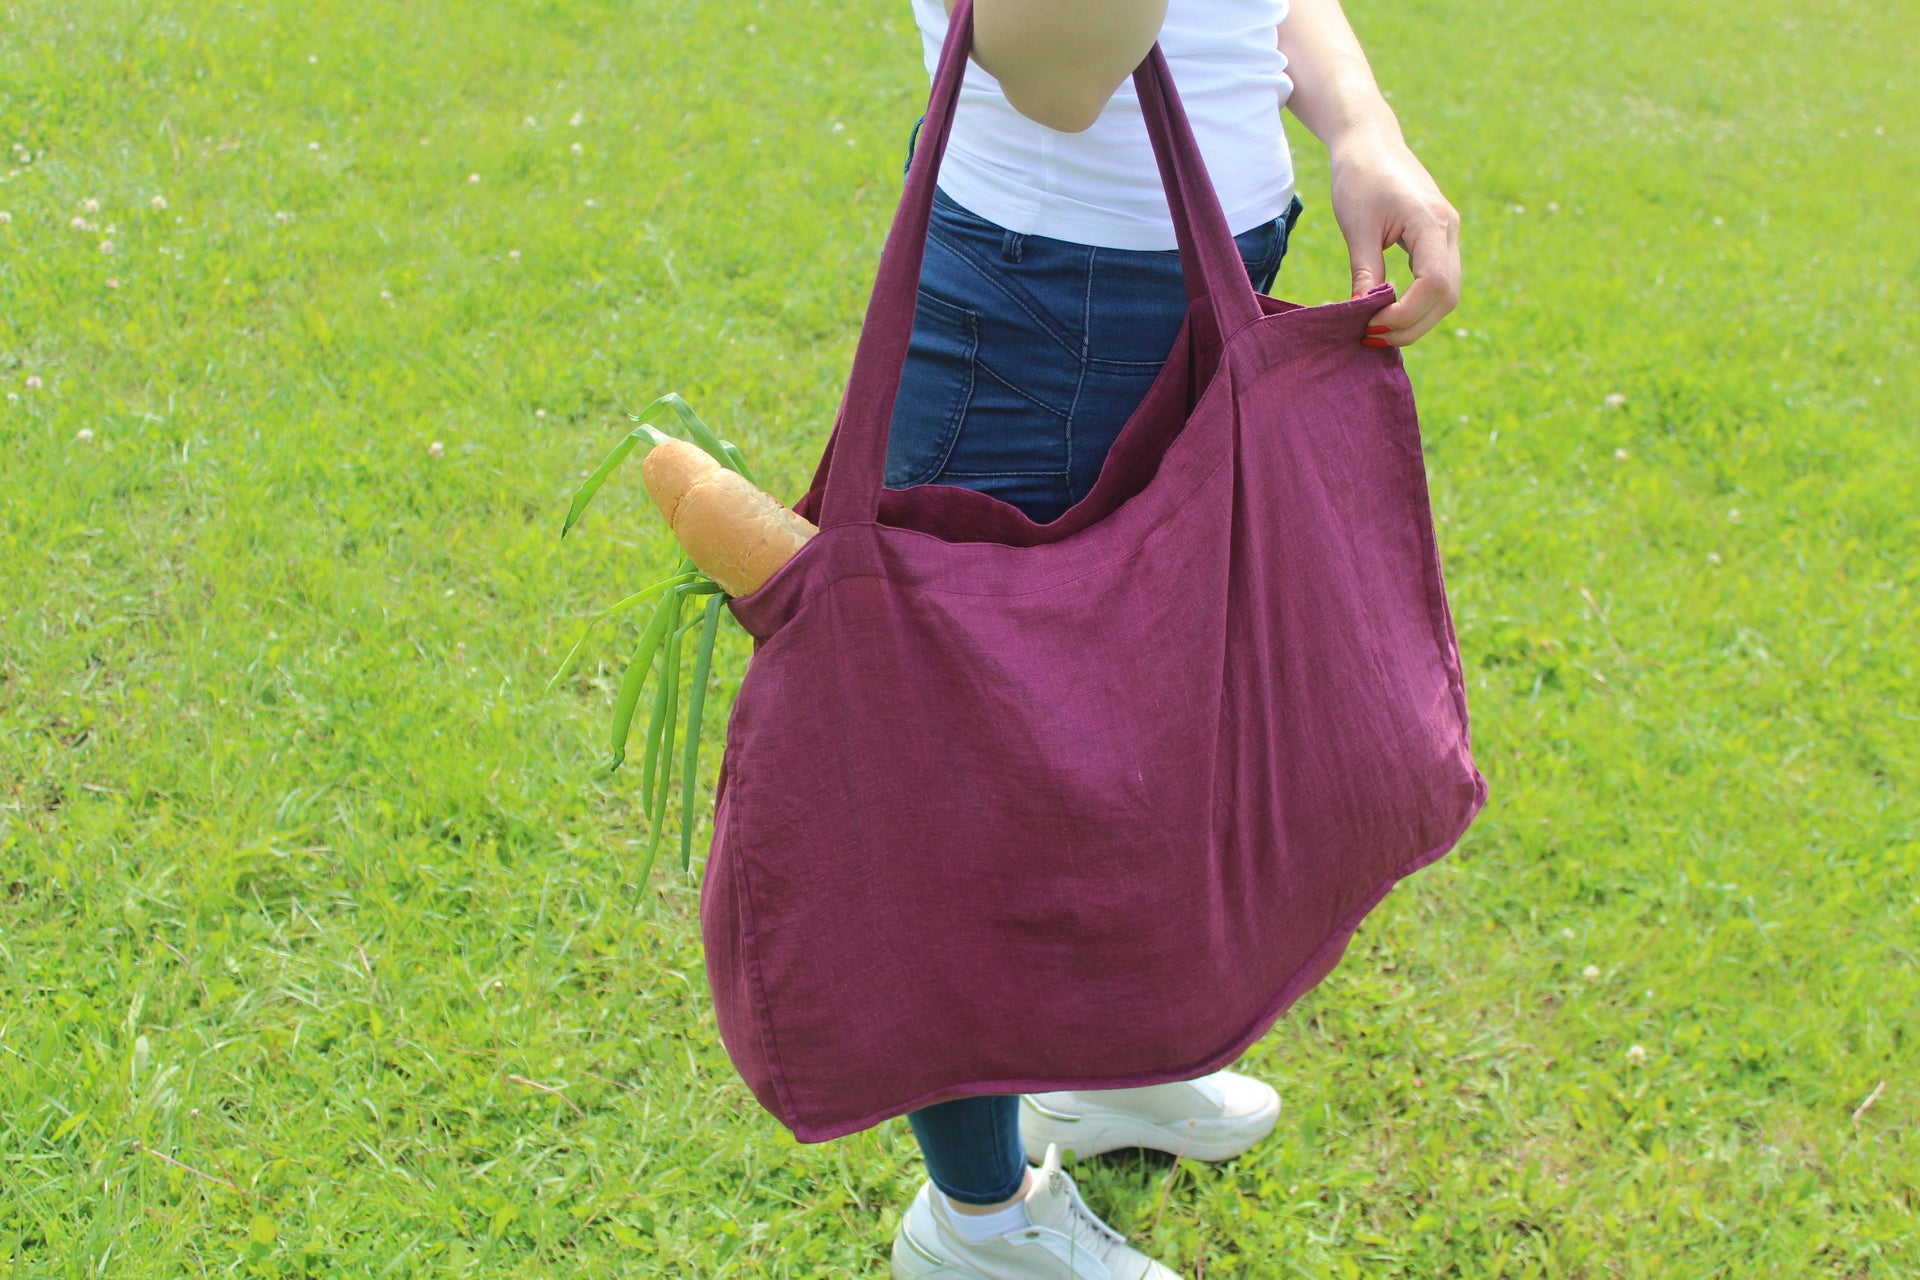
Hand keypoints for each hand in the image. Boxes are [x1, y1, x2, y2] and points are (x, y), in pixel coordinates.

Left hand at [1329, 135, 1459, 346]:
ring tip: (1378, 329)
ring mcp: (1448, 233)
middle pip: (1448, 296)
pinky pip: (1438, 280)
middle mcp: (1448, 229)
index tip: (1371, 325)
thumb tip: (1363, 315)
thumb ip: (1365, 272)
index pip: (1434, 284)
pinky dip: (1418, 303)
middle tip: (1372, 337)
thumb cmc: (1359, 177)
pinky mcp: (1439, 237)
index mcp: (1431, 222)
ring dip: (1417, 319)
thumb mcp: (1357, 228)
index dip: (1406, 314)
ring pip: (1447, 293)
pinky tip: (1389, 311)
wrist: (1370, 142)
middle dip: (1413, 325)